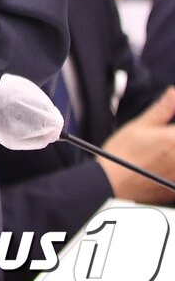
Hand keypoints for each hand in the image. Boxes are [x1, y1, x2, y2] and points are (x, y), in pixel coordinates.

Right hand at [103, 87, 174, 204]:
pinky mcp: (174, 186)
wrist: (111, 184)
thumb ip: (162, 109)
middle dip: (171, 135)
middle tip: (163, 135)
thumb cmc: (121, 155)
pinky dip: (170, 166)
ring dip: (171, 152)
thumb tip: (173, 94)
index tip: (167, 126)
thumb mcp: (139, 125)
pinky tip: (160, 164)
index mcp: (174, 139)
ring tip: (158, 150)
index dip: (173, 125)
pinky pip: (174, 172)